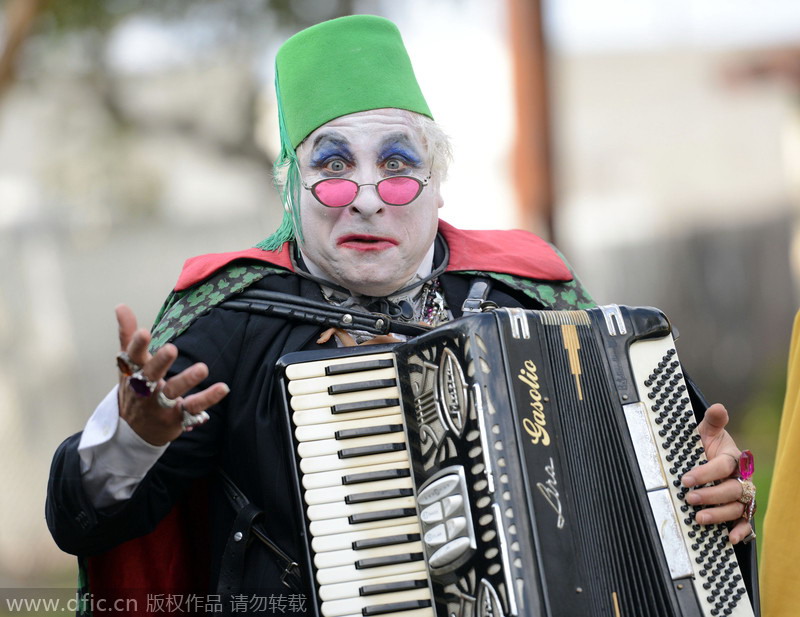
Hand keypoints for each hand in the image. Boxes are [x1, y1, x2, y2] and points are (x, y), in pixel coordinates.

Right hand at [116, 304, 229, 445]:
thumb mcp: (128, 364)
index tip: (144, 332)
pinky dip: (208, 398)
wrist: (133, 431)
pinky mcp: (176, 417)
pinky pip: (193, 408)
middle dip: (160, 362)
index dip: (137, 345)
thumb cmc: (134, 389)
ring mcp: (160, 404)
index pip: (132, 357)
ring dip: (187, 380)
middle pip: (150, 375)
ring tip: (203, 368)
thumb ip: (128, 335)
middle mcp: (144, 389)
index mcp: (132, 372)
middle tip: (172, 349)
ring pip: (172, 392)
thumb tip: (121, 306)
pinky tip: (224, 388)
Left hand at [680, 403, 752, 543]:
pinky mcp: (739, 510)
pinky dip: (740, 531)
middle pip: (732, 489)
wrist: (707, 457)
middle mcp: (741, 478)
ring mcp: (741, 496)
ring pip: (737, 507)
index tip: (685, 478)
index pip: (724, 466)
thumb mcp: (706, 432)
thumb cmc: (706, 446)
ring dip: (719, 514)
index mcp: (734, 458)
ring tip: (699, 518)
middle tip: (690, 498)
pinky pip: (745, 523)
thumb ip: (712, 422)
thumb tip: (717, 407)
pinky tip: (729, 538)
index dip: (705, 473)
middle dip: (711, 495)